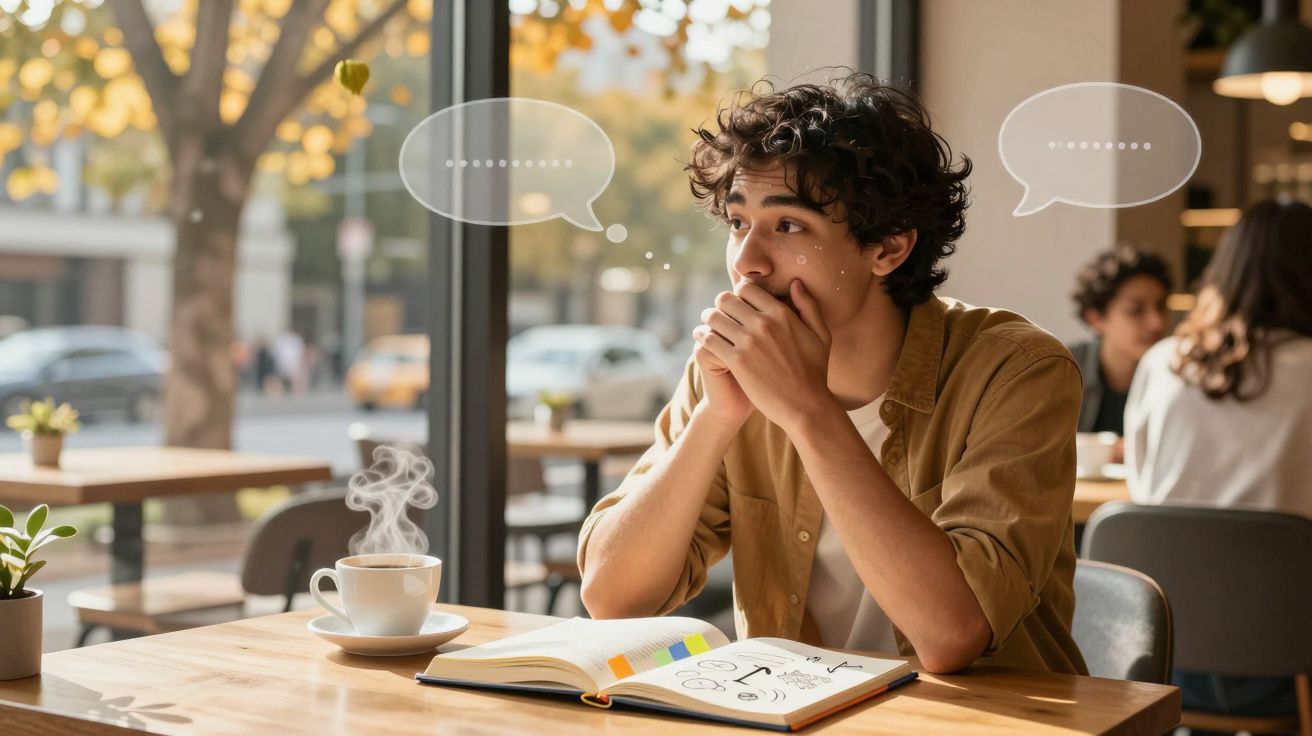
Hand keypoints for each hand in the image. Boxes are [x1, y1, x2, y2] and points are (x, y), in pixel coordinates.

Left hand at [695, 279, 832, 432]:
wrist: (806, 407)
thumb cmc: (815, 373)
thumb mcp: (821, 335)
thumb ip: (808, 306)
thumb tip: (795, 283)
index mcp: (781, 314)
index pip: (746, 288)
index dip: (737, 293)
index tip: (736, 304)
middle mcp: (764, 323)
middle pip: (726, 299)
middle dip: (720, 305)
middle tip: (719, 315)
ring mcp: (749, 342)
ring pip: (714, 316)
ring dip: (708, 320)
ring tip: (708, 326)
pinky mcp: (737, 362)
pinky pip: (709, 339)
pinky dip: (702, 336)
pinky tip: (702, 339)